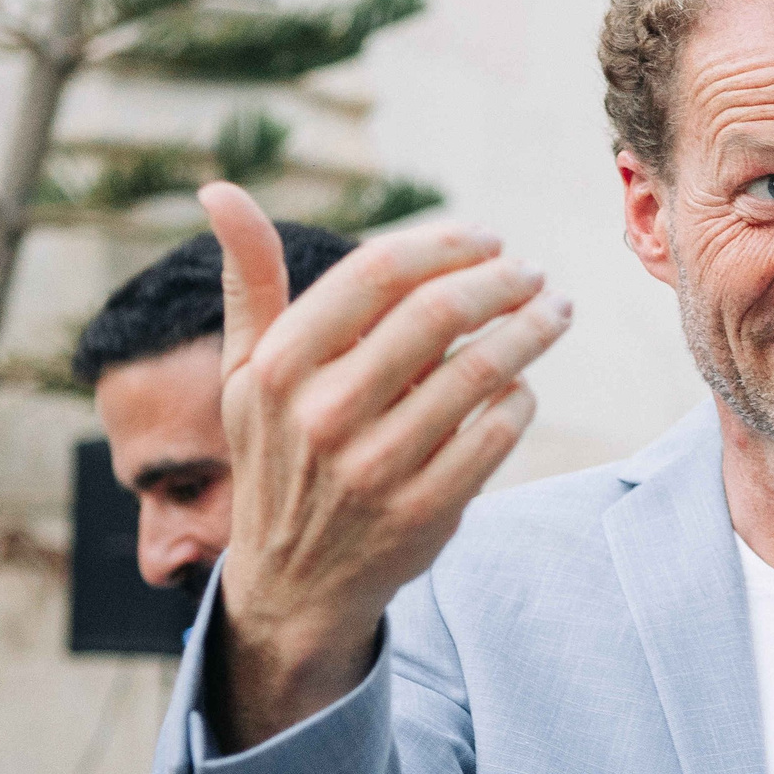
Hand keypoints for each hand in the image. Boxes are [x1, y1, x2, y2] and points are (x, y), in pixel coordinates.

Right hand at [199, 182, 571, 746]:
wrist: (292, 583)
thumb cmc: (278, 453)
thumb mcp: (245, 373)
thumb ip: (249, 283)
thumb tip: (218, 190)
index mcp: (280, 366)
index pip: (377, 272)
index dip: (445, 244)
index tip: (487, 237)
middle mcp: (323, 415)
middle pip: (439, 314)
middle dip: (502, 281)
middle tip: (532, 273)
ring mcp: (376, 468)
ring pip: (482, 371)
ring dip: (532, 330)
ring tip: (554, 311)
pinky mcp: (424, 512)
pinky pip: (497, 433)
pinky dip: (521, 398)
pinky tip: (522, 383)